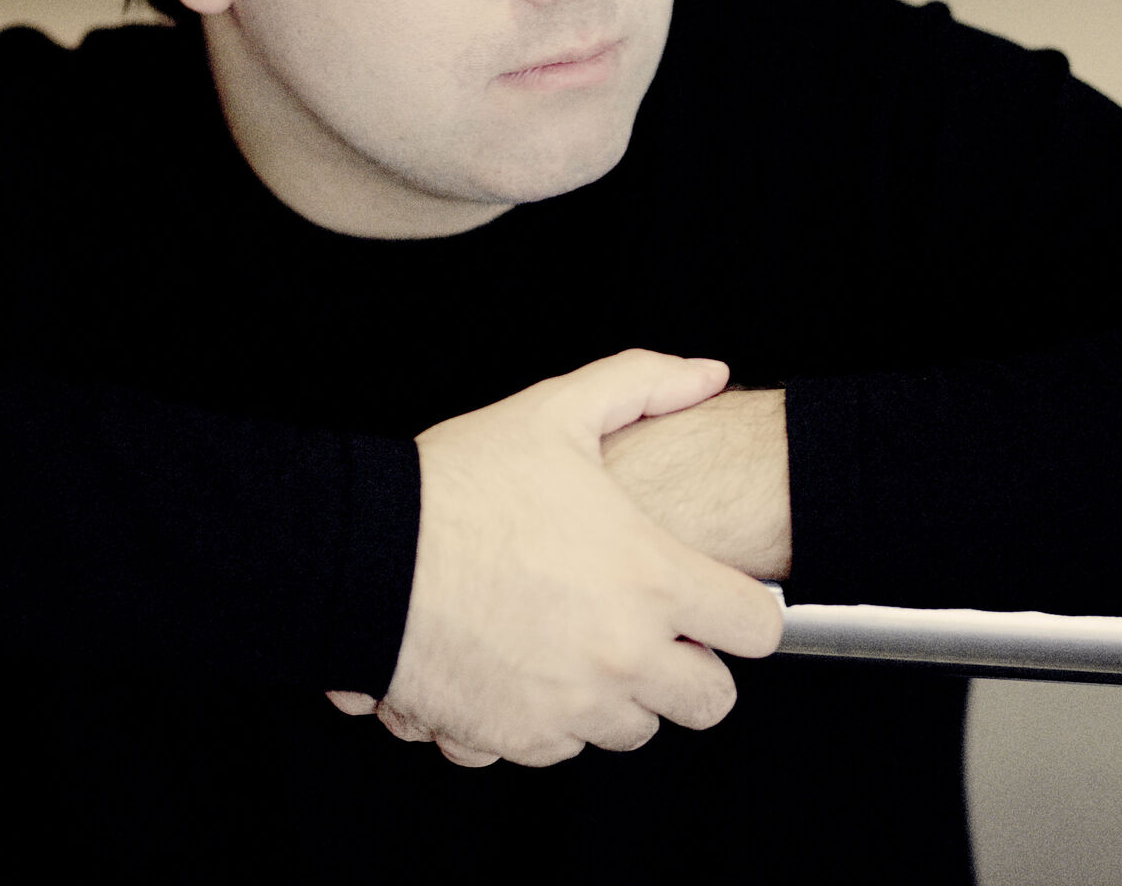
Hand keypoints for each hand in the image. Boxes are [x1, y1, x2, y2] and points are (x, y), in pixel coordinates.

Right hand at [325, 350, 783, 765]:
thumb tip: (708, 374)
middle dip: (691, 667)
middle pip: (711, 701)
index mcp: (648, 578)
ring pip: (636, 729)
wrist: (362, 558)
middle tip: (653, 630)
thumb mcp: (554, 412)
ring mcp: (572, 705)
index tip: (718, 599)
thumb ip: (642, 384)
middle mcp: (622, 653)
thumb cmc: (455, 486)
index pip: (758, 630)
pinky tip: (526, 662)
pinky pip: (565, 747)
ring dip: (621, 694)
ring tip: (578, 639)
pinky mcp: (518, 739)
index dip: (743, 611)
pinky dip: (553, 716)